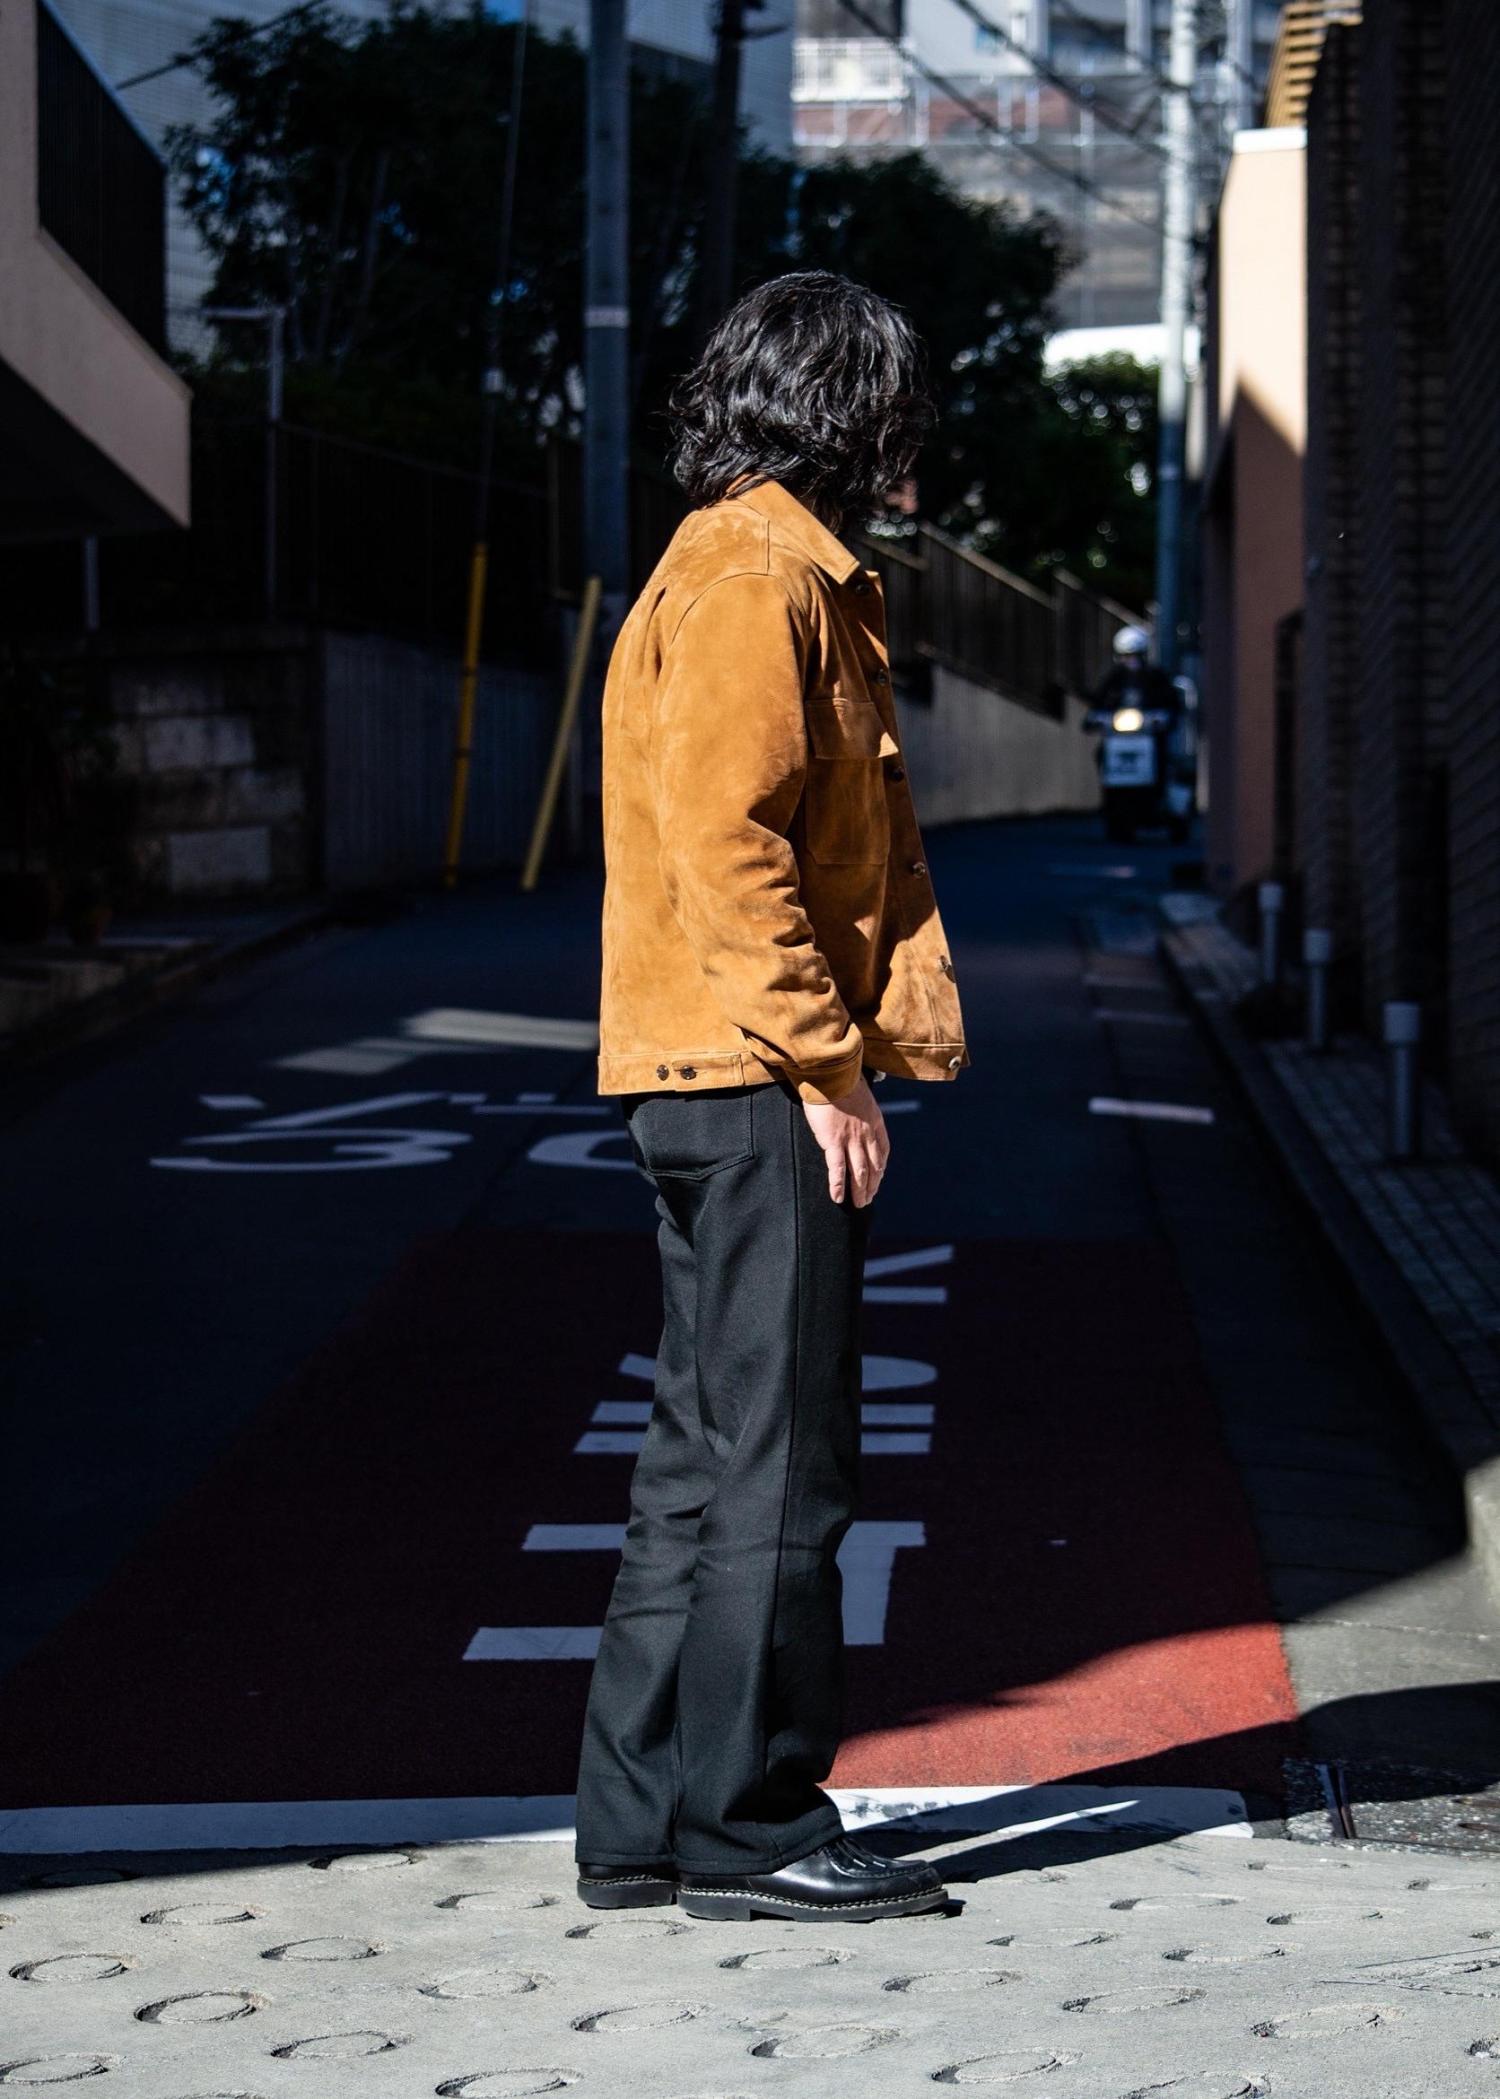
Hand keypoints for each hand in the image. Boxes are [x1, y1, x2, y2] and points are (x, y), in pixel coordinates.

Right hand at [803, 1076, 889, 1207]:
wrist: (832, 1073)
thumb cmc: (840, 1079)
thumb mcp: (859, 1091)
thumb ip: (860, 1105)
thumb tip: (853, 1105)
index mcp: (875, 1121)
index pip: (883, 1150)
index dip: (881, 1167)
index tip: (879, 1177)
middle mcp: (867, 1133)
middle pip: (874, 1165)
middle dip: (873, 1184)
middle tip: (869, 1198)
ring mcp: (851, 1139)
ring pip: (859, 1172)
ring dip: (860, 1190)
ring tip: (859, 1204)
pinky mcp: (834, 1142)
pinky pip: (837, 1169)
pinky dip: (838, 1185)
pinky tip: (838, 1197)